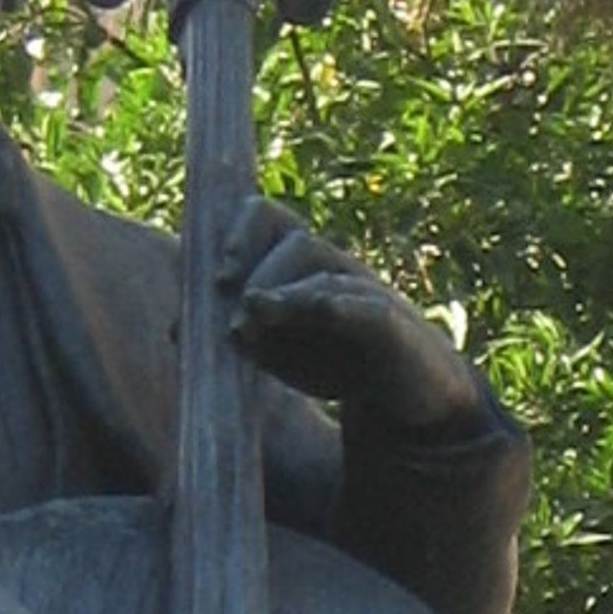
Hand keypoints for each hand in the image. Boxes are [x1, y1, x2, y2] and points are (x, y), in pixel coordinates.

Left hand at [221, 198, 480, 432]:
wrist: (407, 393)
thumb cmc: (339, 361)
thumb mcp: (283, 352)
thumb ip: (248, 336)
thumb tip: (205, 328)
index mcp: (303, 267)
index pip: (271, 220)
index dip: (241, 236)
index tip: (219, 280)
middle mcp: (336, 269)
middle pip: (298, 243)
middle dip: (261, 276)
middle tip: (238, 323)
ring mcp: (366, 294)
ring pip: (327, 276)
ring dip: (287, 297)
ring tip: (257, 320)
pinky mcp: (390, 328)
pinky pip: (367, 310)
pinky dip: (340, 307)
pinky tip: (323, 308)